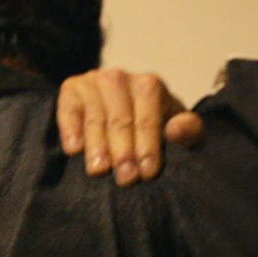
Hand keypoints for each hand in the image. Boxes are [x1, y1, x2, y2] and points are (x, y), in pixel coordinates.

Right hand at [57, 68, 203, 184]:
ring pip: (95, 117)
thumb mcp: (183, 130)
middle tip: (125, 178)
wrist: (131, 113)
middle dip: (124, 152)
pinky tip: (73, 149)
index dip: (148, 147)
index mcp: (150, 86)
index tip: (147, 173)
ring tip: (99, 170)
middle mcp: (121, 78)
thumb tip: (175, 131)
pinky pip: (69, 108)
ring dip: (97, 145)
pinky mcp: (72, 88)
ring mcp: (94, 80)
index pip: (148, 120)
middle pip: (120, 120)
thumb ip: (189, 130)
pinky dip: (70, 128)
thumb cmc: (161, 127)